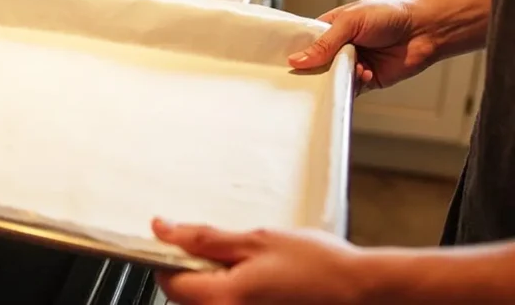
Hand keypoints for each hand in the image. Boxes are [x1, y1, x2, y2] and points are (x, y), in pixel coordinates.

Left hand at [151, 219, 367, 304]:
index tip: (181, 244)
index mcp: (223, 299)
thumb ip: (203, 238)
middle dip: (197, 272)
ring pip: (210, 303)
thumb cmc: (317, 264)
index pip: (169, 282)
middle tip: (229, 254)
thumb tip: (163, 229)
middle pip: (187, 297)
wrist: (363, 291)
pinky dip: (236, 294)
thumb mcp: (255, 239)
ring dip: (218, 284)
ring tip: (252, 269)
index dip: (169, 259)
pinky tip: (262, 284)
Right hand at [286, 0, 436, 90]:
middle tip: (315, 73)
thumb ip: (325, 43)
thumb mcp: (350, 22)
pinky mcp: (367, 79)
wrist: (424, 29)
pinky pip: (352, 89)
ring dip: (340, 76)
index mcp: (331, 29)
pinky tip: (366, 73)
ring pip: (333, 79)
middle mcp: (339, 48)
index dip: (296, 53)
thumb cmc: (389, 15)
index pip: (305, 44)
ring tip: (353, 68)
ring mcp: (353, 64)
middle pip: (316, 65)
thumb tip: (297, 60)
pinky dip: (355, 84)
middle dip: (316, 70)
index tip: (287, 64)